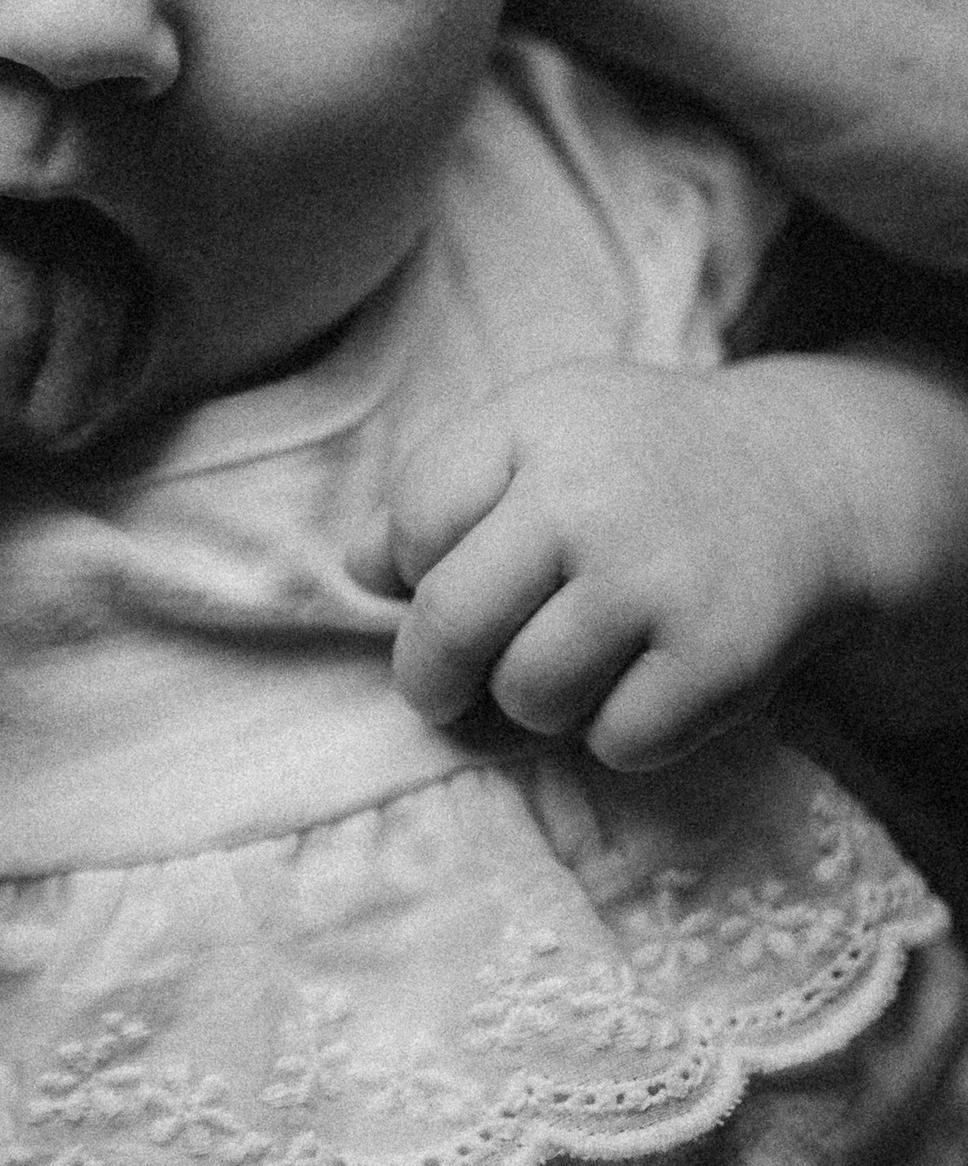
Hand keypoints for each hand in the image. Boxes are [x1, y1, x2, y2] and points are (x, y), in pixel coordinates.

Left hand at [355, 355, 967, 770]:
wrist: (808, 481)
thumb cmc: (641, 463)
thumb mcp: (542, 430)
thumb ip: (445, 486)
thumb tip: (357, 570)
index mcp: (535, 425)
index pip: (415, 518)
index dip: (413, 565)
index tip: (441, 578)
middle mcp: (591, 499)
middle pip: (450, 623)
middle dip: (431, 673)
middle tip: (442, 687)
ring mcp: (656, 581)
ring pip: (529, 695)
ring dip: (536, 700)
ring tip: (571, 663)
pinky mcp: (718, 658)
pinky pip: (617, 740)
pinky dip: (618, 730)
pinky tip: (642, 682)